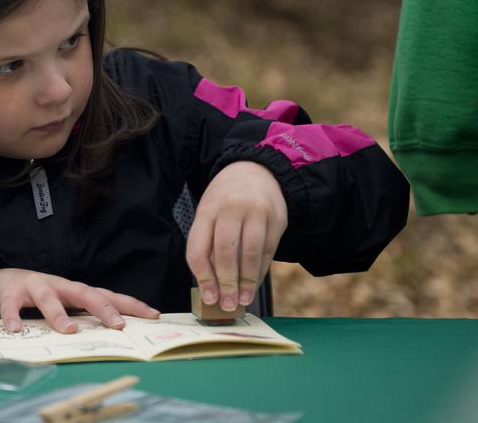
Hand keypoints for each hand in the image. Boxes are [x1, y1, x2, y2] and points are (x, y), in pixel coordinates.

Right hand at [0, 268, 159, 333]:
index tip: (153, 316)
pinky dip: (13, 317)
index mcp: (75, 290)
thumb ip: (83, 314)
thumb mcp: (66, 301)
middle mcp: (60, 285)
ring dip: (59, 315)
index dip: (130, 305)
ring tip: (69, 330)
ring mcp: (36, 287)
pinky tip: (16, 330)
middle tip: (118, 325)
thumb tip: (114, 333)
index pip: (108, 295)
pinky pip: (12, 306)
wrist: (2, 278)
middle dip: (104, 308)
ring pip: (49, 299)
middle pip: (85, 293)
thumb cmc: (41, 294)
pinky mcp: (12, 293)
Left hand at [186, 161, 286, 311]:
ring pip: (250, 253)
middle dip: (226, 283)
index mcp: (207, 209)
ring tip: (242, 300)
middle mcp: (231, 208)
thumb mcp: (209, 213)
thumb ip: (206, 243)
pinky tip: (254, 284)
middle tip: (226, 305)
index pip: (199, 248)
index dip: (203, 277)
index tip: (208, 297)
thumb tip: (209, 286)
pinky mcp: (278, 217)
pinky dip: (260, 271)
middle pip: (225, 252)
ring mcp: (257, 211)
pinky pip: (268, 250)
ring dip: (246, 282)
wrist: (255, 171)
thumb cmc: (225, 199)